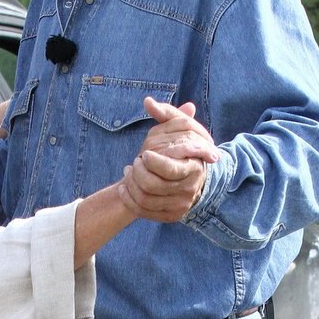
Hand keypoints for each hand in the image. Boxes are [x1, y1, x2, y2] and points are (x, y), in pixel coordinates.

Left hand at [118, 98, 217, 219]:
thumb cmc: (183, 148)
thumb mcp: (179, 127)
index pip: (169, 169)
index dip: (152, 162)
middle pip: (152, 185)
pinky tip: (124, 186)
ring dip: (130, 184)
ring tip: (128, 171)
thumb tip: (148, 102)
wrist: (194, 177)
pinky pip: (143, 211)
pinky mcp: (170, 216)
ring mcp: (179, 205)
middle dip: (137, 172)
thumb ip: (166, 113)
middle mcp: (189, 190)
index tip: (144, 153)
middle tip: (135, 161)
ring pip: (145, 199)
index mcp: (194, 168)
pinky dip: (128, 199)